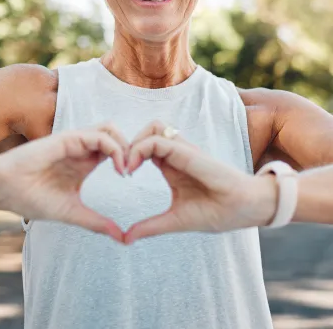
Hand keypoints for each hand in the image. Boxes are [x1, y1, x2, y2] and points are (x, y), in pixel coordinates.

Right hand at [0, 124, 128, 242]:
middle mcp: (83, 149)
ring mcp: (76, 142)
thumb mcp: (72, 212)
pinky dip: (114, 148)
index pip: (115, 151)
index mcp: (84, 163)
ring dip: (125, 145)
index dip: (129, 160)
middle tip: (134, 171)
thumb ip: (97, 222)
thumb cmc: (31, 198)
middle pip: (117, 136)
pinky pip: (100, 135)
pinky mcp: (69, 138)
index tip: (132, 181)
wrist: (4, 189)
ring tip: (126, 169)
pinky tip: (118, 167)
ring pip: (111, 129)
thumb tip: (121, 238)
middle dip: (132, 149)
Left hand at [123, 121, 276, 243]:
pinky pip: (159, 139)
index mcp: (171, 166)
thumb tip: (125, 239)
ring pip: (152, 127)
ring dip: (135, 142)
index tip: (121, 175)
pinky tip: (133, 168)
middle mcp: (176, 154)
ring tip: (127, 166)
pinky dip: (141, 148)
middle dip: (128, 144)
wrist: (246, 209)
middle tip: (120, 168)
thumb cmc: (216, 212)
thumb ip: (151, 226)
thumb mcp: (175, 220)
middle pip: (146, 132)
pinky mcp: (188, 152)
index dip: (129, 156)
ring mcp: (182, 151)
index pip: (145, 147)